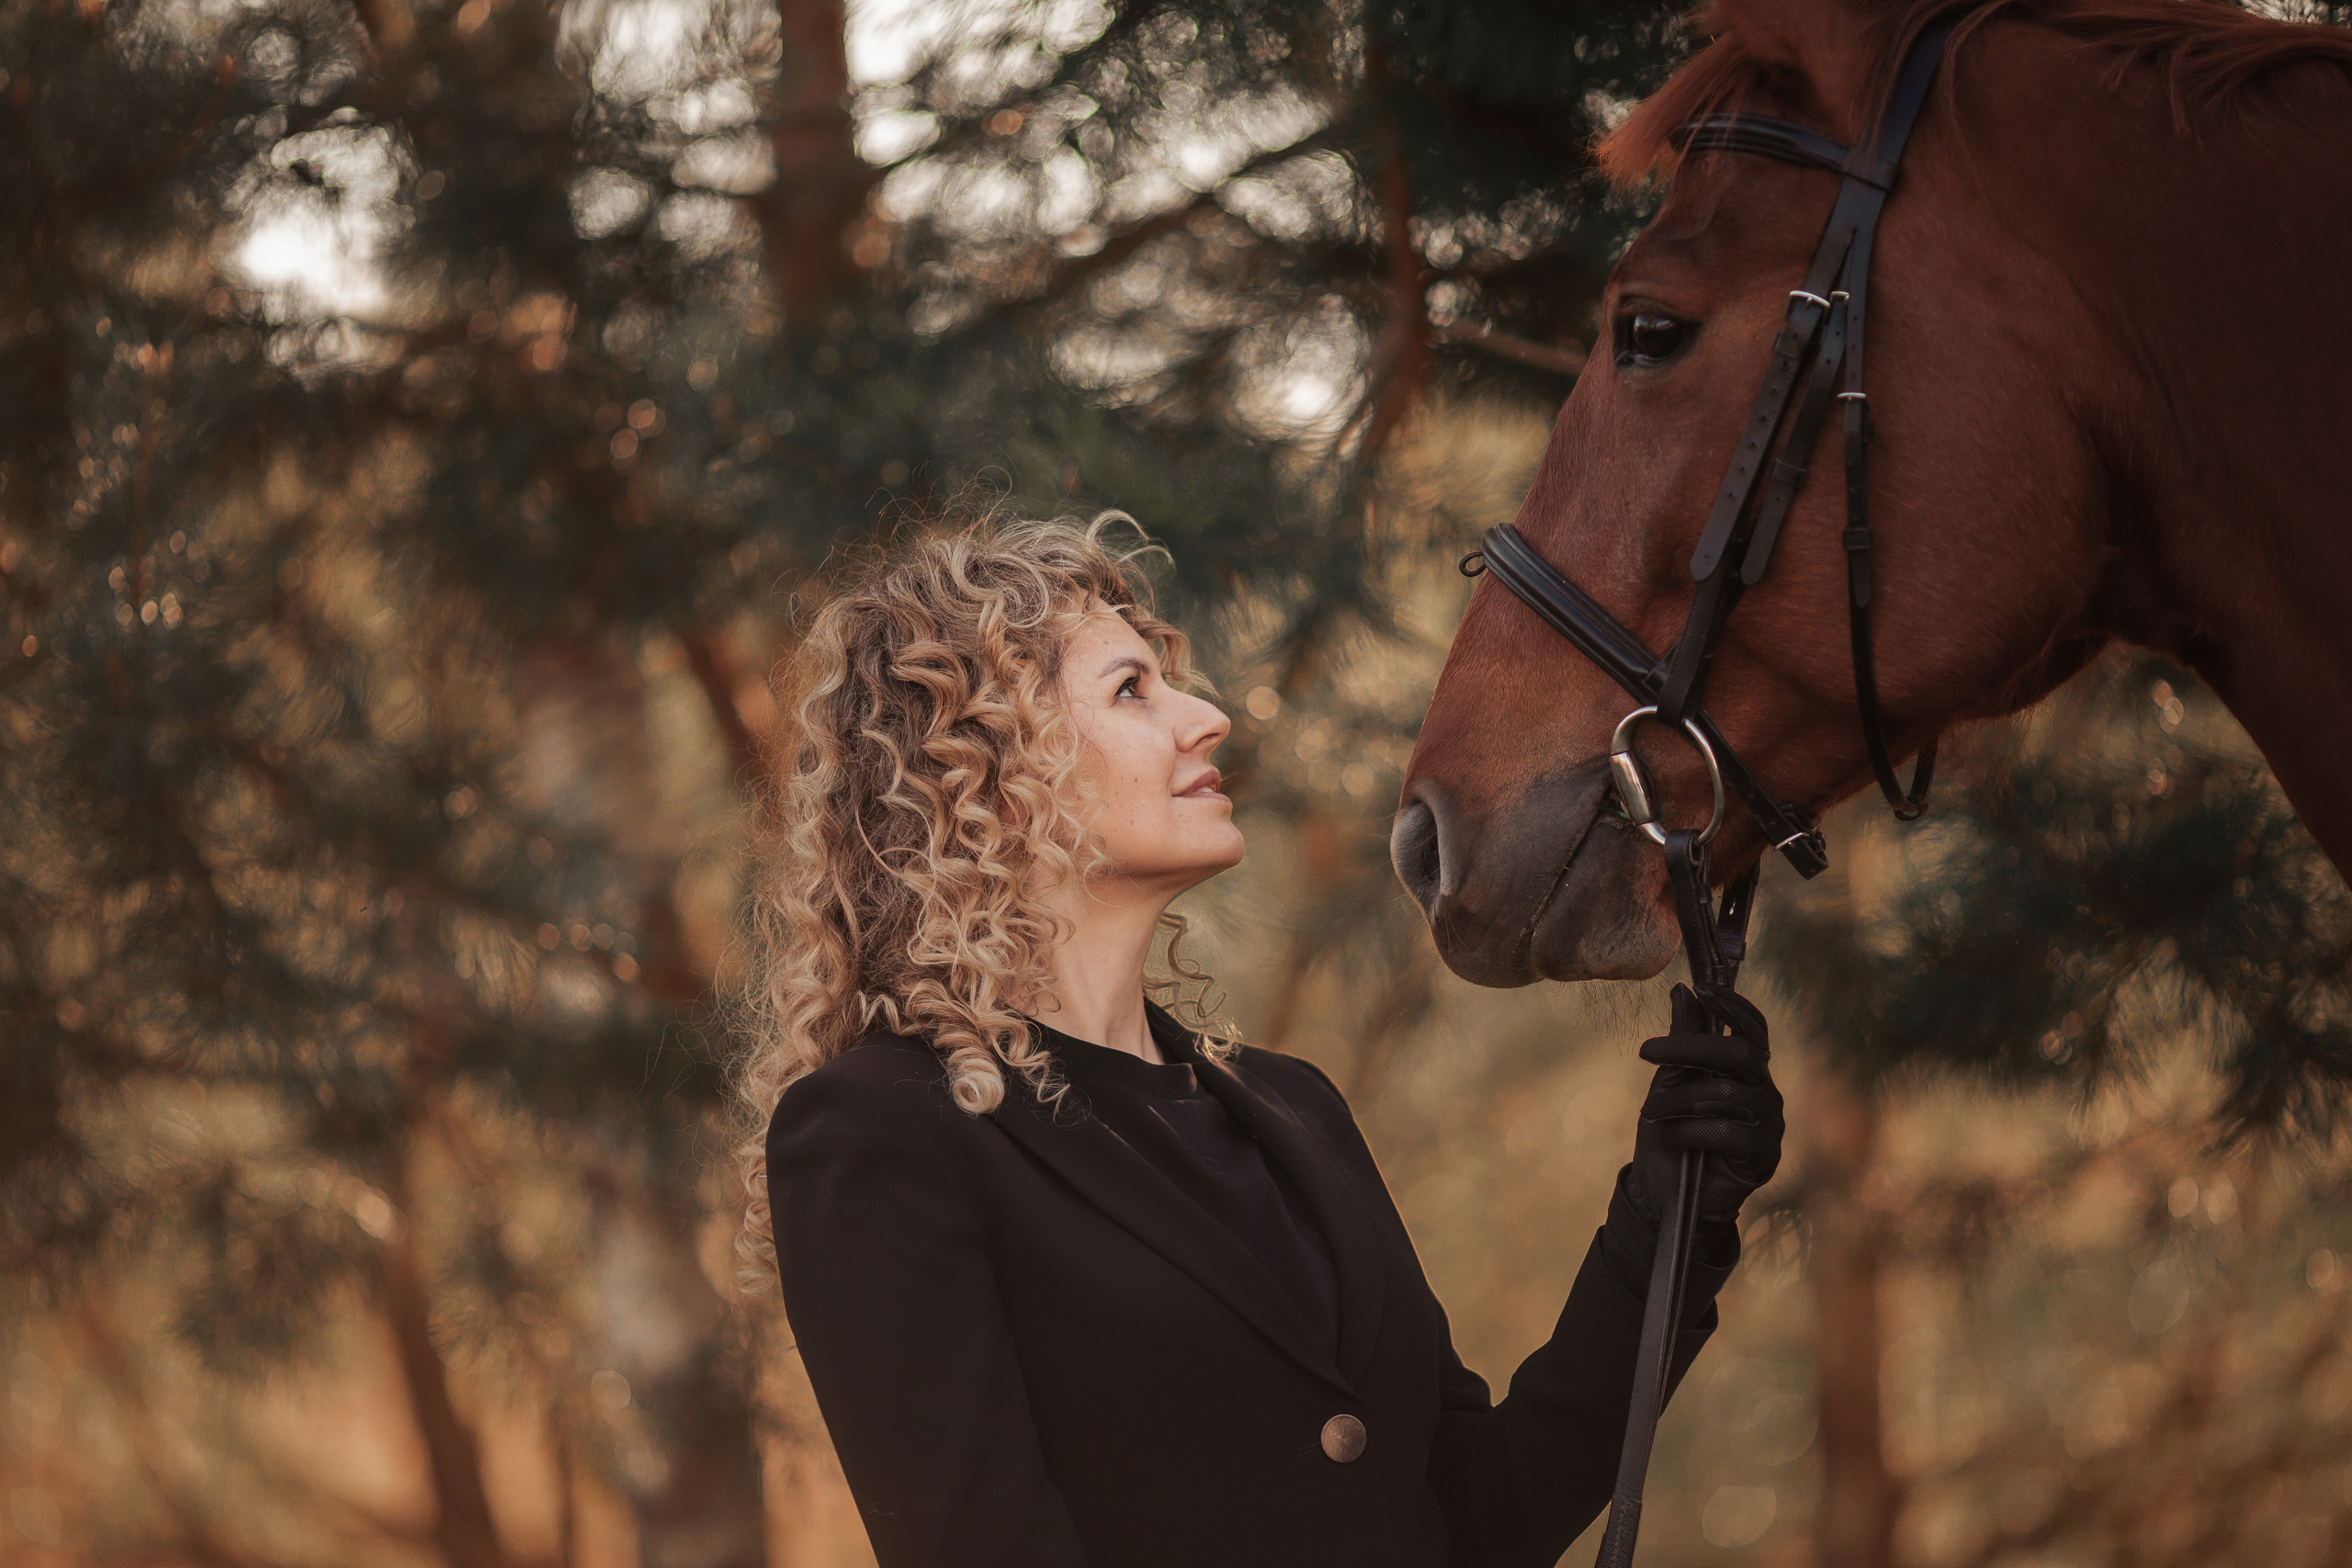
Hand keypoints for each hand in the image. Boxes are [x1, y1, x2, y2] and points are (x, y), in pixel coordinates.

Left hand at [1620, 983, 1782, 1233]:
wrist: (1662, 1193)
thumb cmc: (1670, 1133)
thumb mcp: (1669, 1082)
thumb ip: (1684, 1040)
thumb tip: (1684, 992)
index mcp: (1747, 1070)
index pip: (1753, 1028)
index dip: (1732, 1005)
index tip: (1701, 988)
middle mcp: (1765, 1092)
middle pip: (1739, 1053)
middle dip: (1690, 1047)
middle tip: (1646, 1051)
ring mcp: (1769, 1124)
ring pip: (1727, 1092)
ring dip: (1679, 1098)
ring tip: (1650, 1111)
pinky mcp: (1763, 1157)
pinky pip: (1728, 1131)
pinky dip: (1690, 1131)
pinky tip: (1672, 1138)